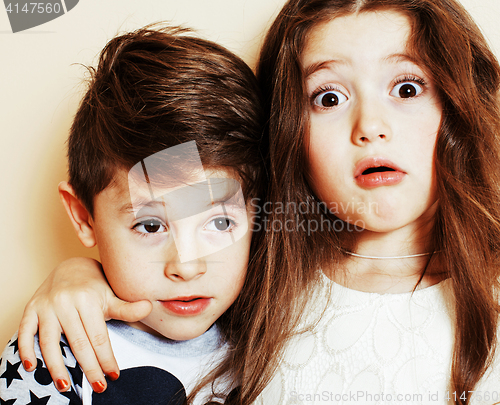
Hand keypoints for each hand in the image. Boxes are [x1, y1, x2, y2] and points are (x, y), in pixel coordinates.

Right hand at [18, 257, 152, 391]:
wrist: (71, 266)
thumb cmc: (95, 286)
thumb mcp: (112, 295)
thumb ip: (127, 307)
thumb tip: (149, 306)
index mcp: (87, 299)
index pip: (98, 336)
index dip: (106, 358)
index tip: (114, 375)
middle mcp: (65, 302)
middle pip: (77, 342)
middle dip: (89, 367)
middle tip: (98, 386)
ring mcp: (46, 306)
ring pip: (50, 342)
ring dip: (56, 366)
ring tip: (66, 386)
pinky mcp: (31, 309)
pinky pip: (25, 331)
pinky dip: (26, 349)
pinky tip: (32, 366)